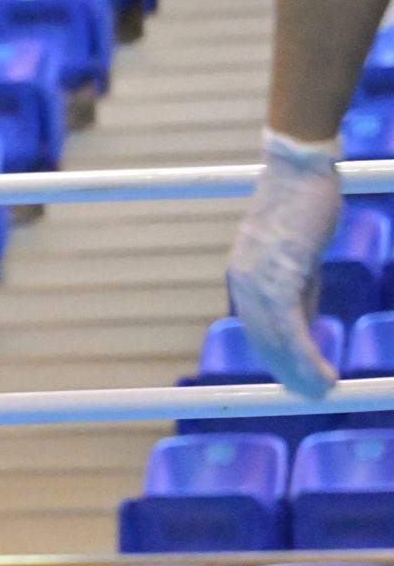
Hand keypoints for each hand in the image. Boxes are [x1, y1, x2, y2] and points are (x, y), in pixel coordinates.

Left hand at [226, 131, 342, 398]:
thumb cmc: (301, 206)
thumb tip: (304, 327)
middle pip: (263, 341)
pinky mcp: (279, 275)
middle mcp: (243, 282)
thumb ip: (298, 292)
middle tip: (311, 397)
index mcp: (245, 278)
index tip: (294, 380)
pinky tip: (323, 374)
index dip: (276, 358)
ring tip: (320, 393)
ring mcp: (258, 280)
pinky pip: (290, 328)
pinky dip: (305, 356)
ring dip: (298, 372)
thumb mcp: (299, 259)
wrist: (300, 168)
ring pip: (276, 341)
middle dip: (287, 372)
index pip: (257, 329)